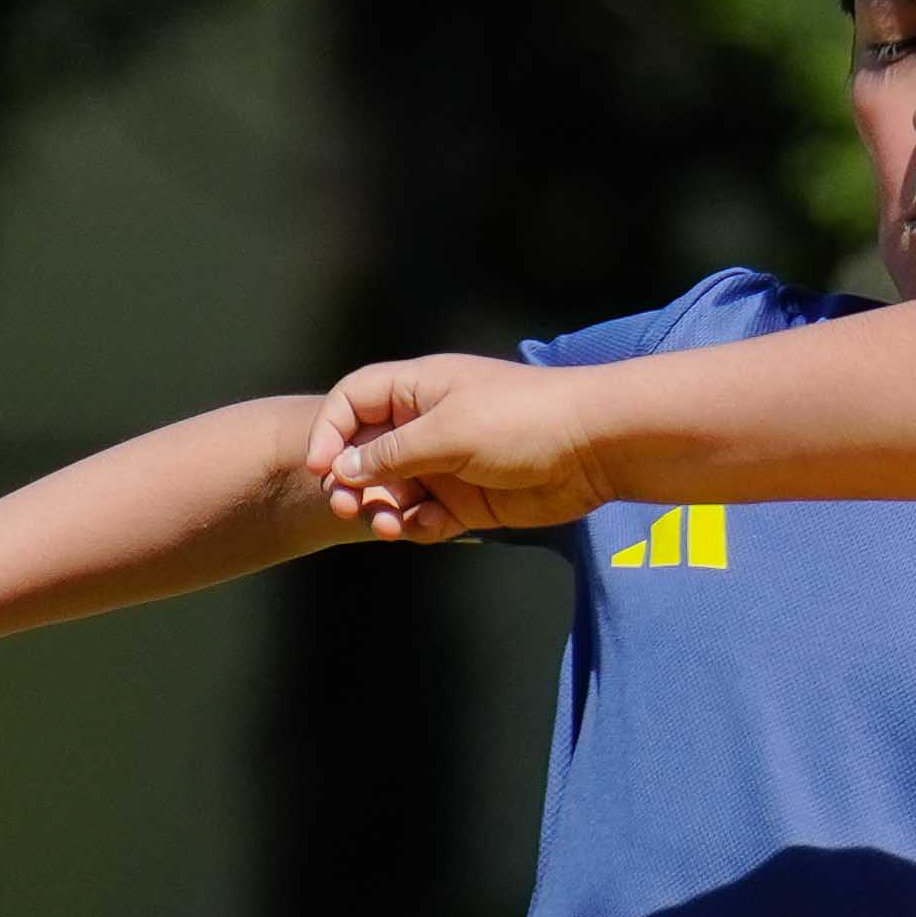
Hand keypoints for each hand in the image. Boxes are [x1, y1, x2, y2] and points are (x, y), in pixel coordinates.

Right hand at [310, 353, 628, 540]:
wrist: (595, 448)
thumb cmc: (523, 420)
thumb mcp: (449, 431)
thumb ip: (392, 454)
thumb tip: (342, 470)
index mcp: (418, 389)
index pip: (353, 402)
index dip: (330, 431)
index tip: (321, 468)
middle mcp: (427, 424)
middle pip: (364, 452)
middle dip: (350, 481)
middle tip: (346, 506)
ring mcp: (447, 463)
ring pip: (392, 491)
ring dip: (382, 509)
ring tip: (390, 524)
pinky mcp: (468, 500)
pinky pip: (425, 517)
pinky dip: (418, 526)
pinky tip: (428, 527)